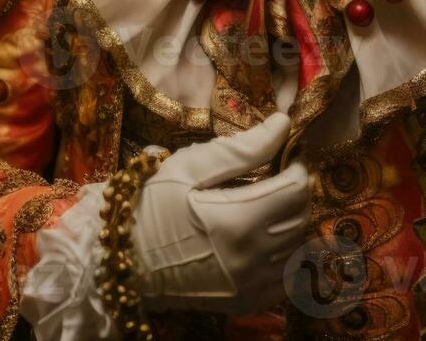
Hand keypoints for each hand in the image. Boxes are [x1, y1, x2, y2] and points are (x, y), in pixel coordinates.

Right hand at [129, 112, 309, 314]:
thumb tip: (283, 124)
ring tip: (269, 204)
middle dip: (297, 192)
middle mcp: (250, 258)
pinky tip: (263, 237)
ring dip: (291, 221)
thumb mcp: (188, 168)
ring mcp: (250, 286)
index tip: (288, 156)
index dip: (298, 166)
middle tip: (279, 175)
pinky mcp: (246, 302)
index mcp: (236, 221)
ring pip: (297, 247)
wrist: (123, 262)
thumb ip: (241, 148)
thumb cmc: (149, 207)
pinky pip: (285, 276)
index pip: (296, 190)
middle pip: (302, 218)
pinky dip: (283, 253)